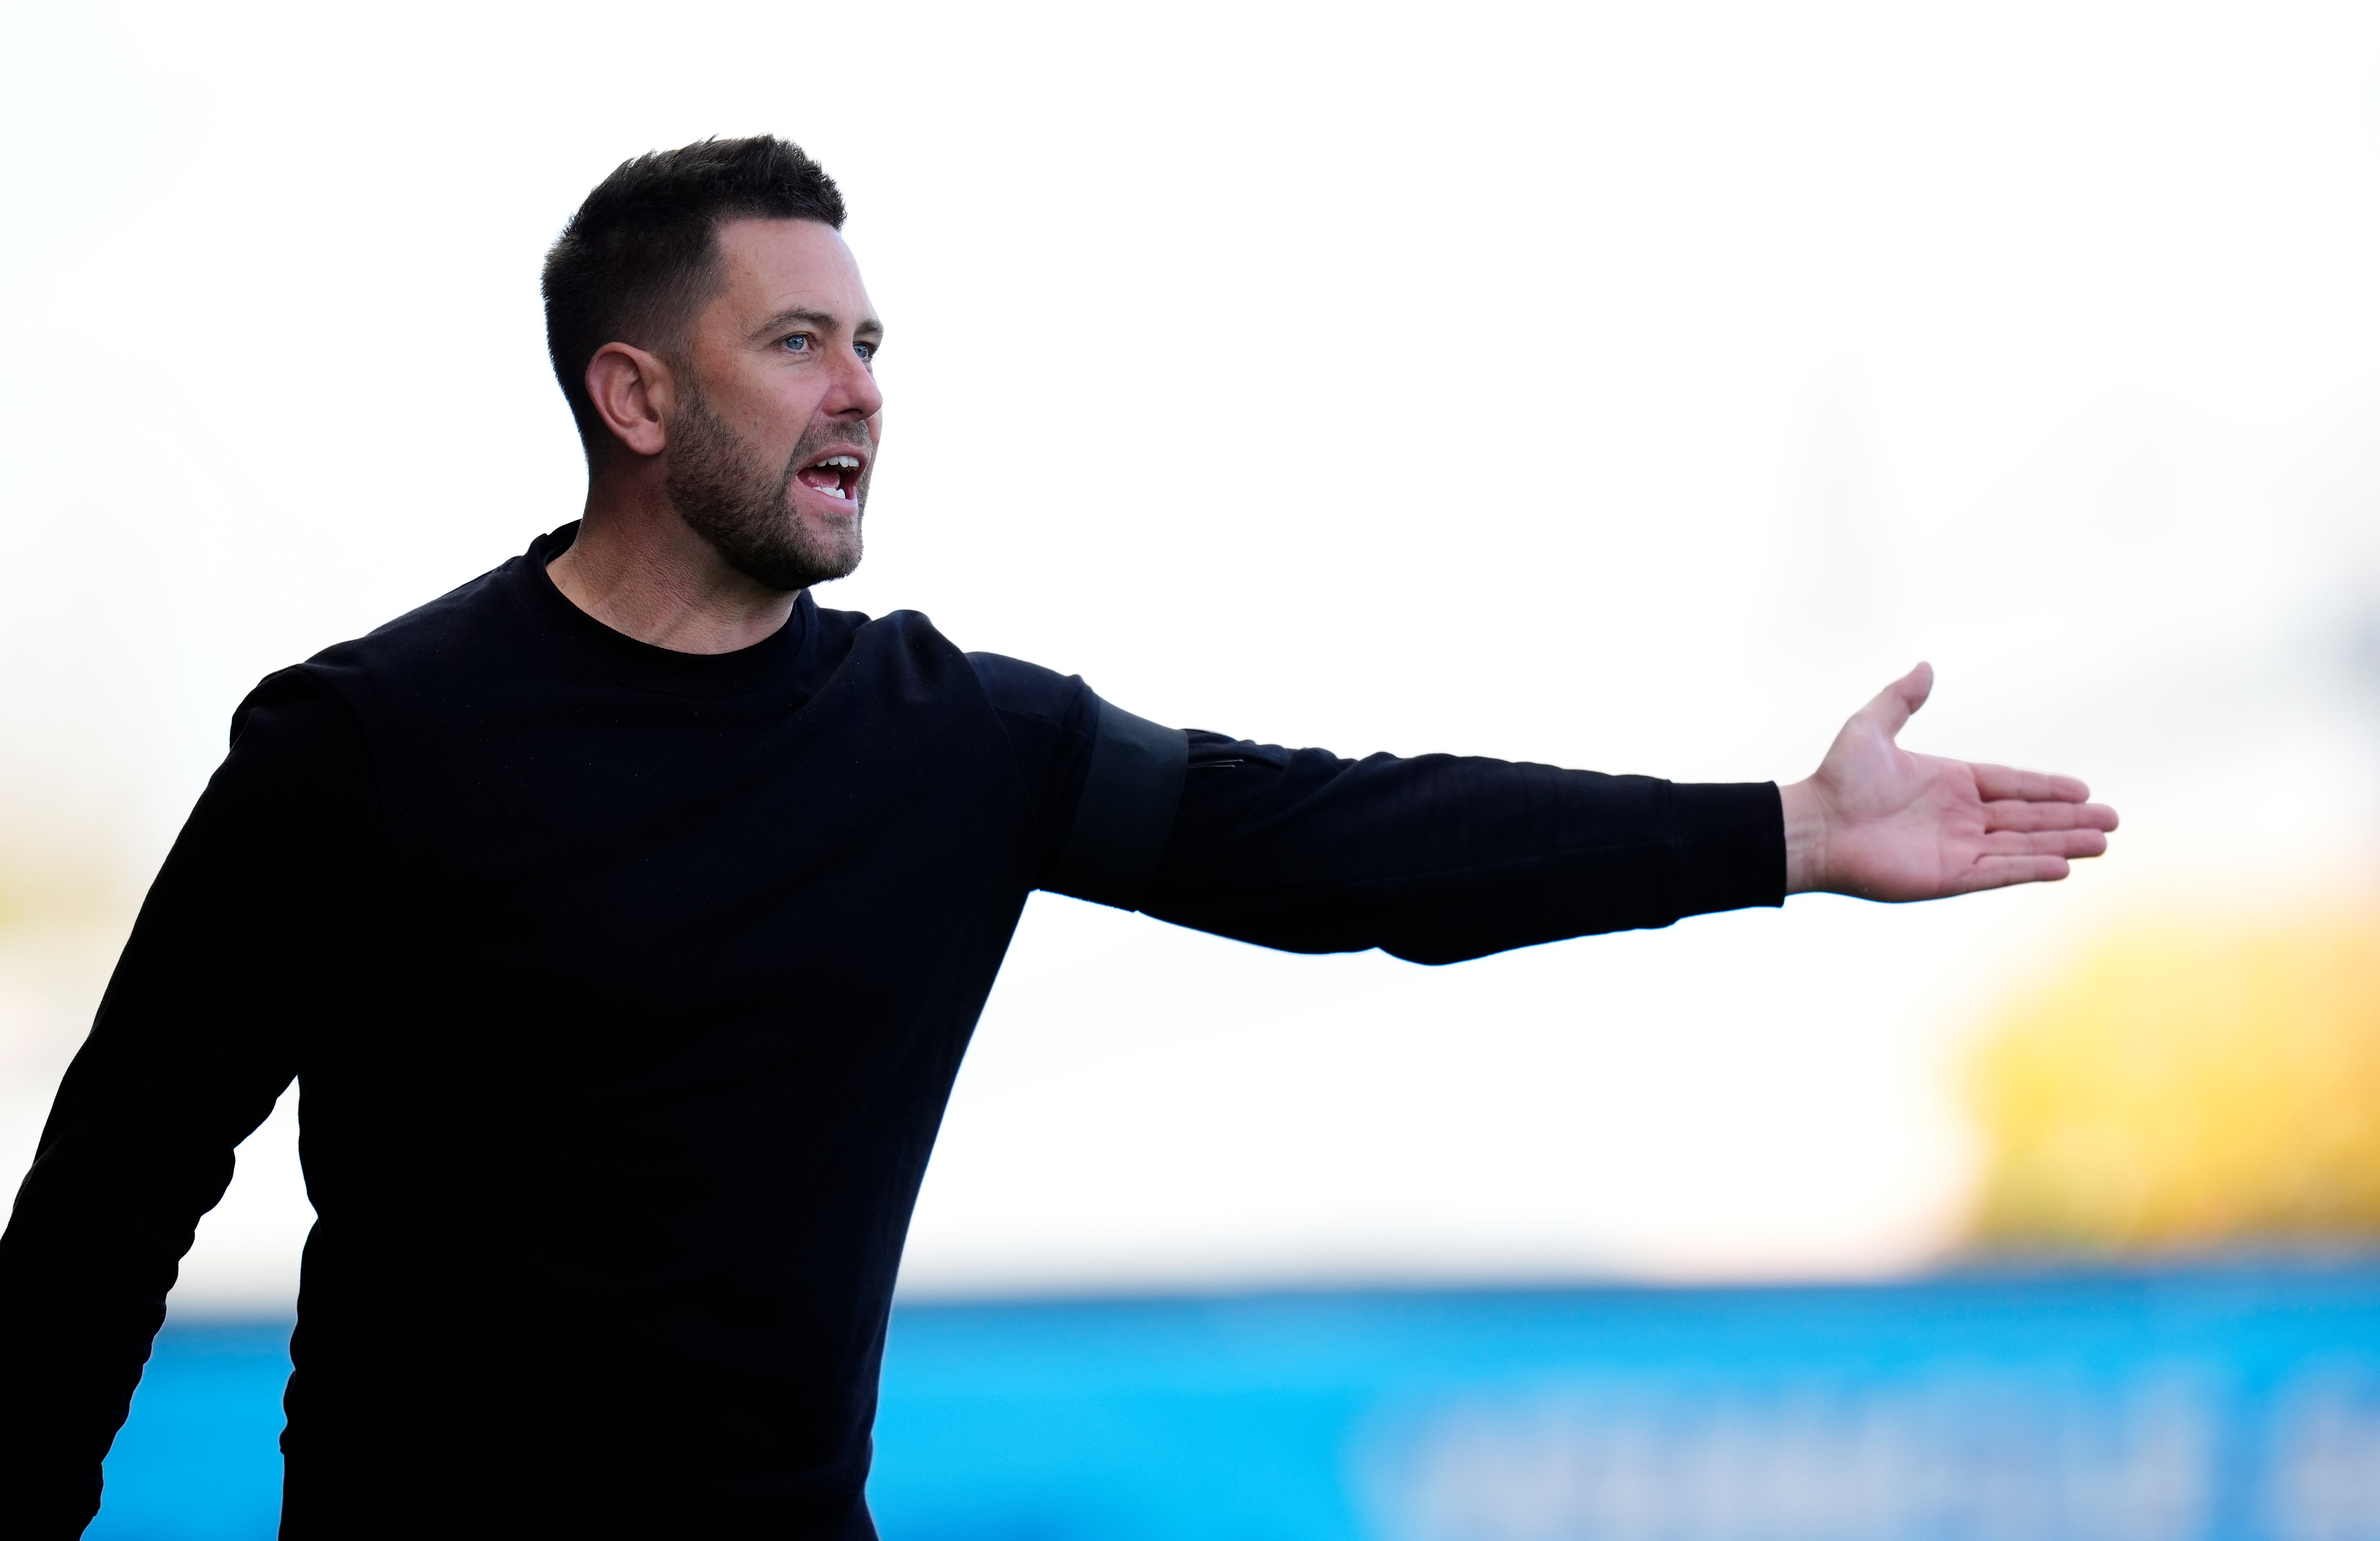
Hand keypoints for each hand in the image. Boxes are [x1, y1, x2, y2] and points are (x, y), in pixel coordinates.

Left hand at [1781, 663, 2116, 899]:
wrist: (1814, 825)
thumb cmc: (1838, 779)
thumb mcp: (1870, 727)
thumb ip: (1901, 699)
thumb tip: (1924, 666)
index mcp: (1950, 783)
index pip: (2011, 784)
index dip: (2047, 788)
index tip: (2083, 789)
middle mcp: (1960, 817)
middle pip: (2027, 817)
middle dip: (2069, 818)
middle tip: (2112, 819)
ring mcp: (1957, 848)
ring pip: (2022, 845)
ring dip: (2062, 843)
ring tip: (2103, 843)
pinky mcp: (1948, 876)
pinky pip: (1998, 872)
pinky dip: (2029, 868)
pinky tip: (2062, 866)